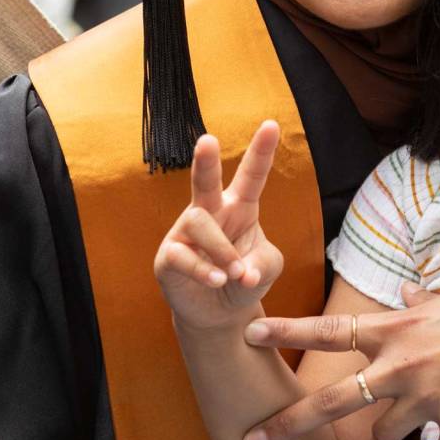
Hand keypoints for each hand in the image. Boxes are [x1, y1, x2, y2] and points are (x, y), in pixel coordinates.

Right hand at [153, 121, 284, 332]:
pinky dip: (203, 270)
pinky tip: (216, 281)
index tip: (271, 124)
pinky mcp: (168, 256)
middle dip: (206, 161)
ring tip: (233, 274)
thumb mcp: (266, 269)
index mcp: (240, 207)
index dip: (261, 151)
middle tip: (208, 140)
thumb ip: (263, 264)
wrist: (220, 314)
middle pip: (206, 181)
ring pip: (199, 222)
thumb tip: (241, 271)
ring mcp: (186, 232)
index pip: (251, 176)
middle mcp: (211, 212)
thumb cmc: (244, 279)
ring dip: (221, 249)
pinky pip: (181, 255)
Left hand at [240, 281, 439, 439]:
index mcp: (396, 330)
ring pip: (384, 434)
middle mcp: (402, 366)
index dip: (286, 331)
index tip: (248, 333)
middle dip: (289, 423)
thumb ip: (423, 302)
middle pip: (333, 399)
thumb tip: (410, 290)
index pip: (329, 330)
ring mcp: (427, 398)